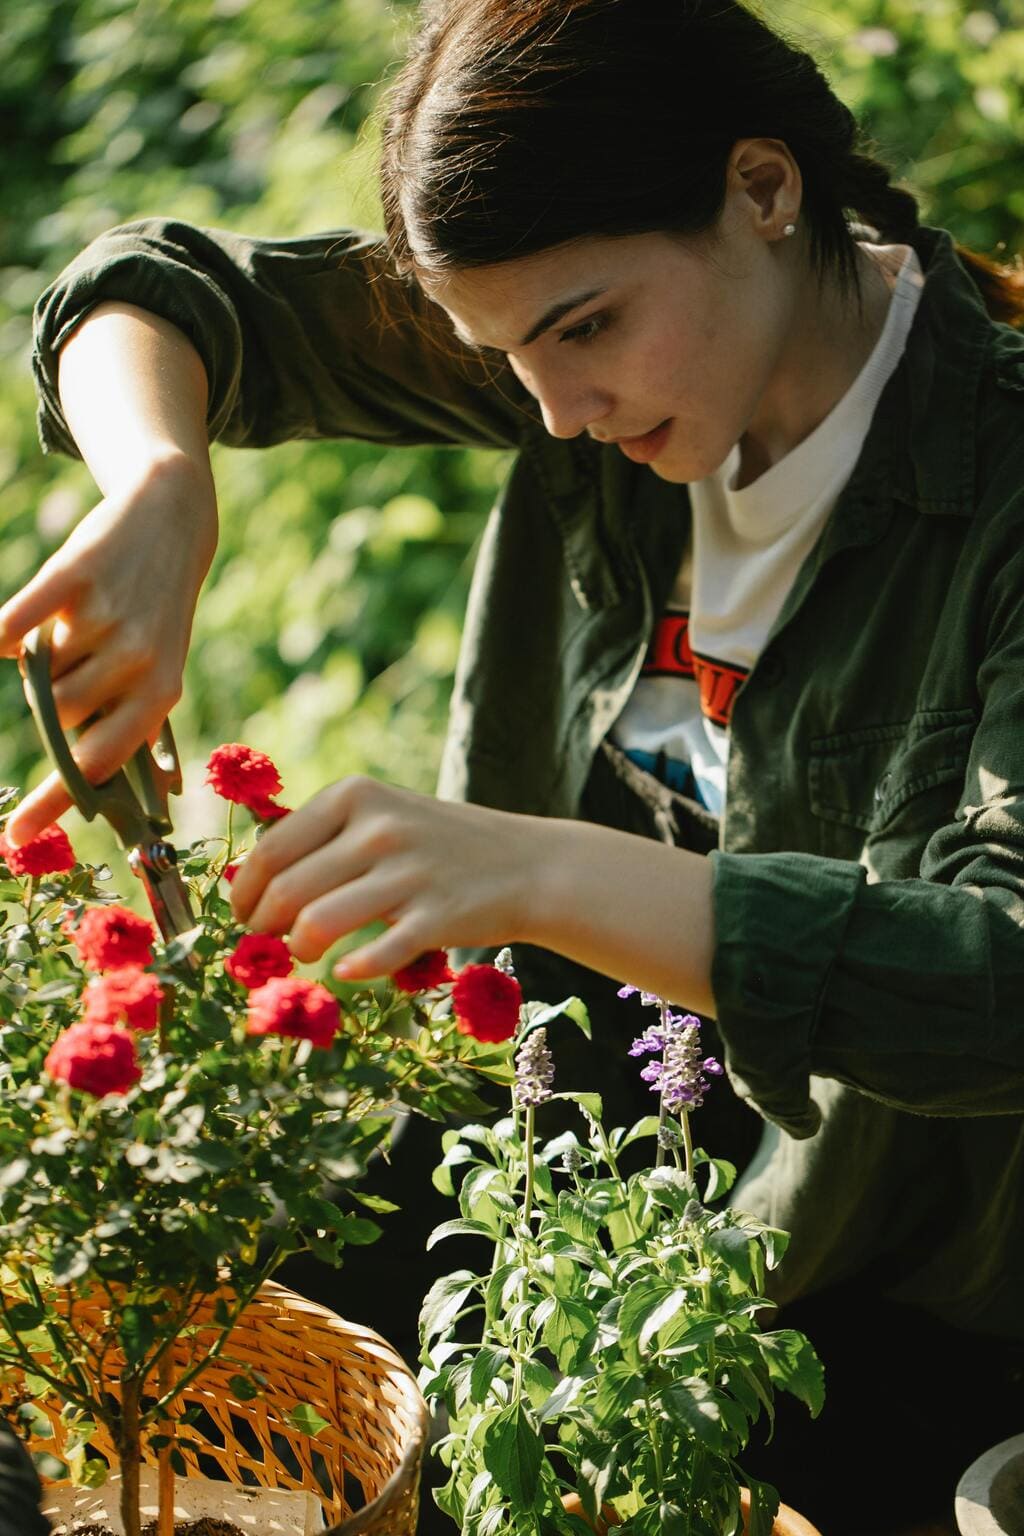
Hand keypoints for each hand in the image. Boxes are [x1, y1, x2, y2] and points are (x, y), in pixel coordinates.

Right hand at [0, 455, 216, 844]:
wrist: (169, 521)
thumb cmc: (157, 611)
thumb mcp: (160, 670)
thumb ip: (134, 727)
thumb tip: (146, 801)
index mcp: (160, 694)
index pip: (99, 764)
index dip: (55, 802)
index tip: (14, 837)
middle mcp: (139, 661)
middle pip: (57, 715)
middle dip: (52, 699)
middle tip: (75, 660)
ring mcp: (108, 617)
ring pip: (37, 674)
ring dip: (40, 659)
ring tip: (73, 629)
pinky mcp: (76, 574)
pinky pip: (15, 623)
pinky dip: (3, 631)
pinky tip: (3, 634)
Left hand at [229, 776, 540, 977]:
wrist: (529, 864)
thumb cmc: (439, 844)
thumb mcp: (382, 814)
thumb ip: (323, 836)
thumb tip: (250, 879)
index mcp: (356, 795)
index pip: (271, 849)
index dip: (245, 891)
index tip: (243, 915)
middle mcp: (379, 828)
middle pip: (287, 890)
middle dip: (264, 926)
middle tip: (267, 942)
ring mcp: (409, 873)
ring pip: (318, 923)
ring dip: (300, 949)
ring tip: (306, 953)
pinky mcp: (436, 917)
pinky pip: (373, 955)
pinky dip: (352, 969)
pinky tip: (347, 970)